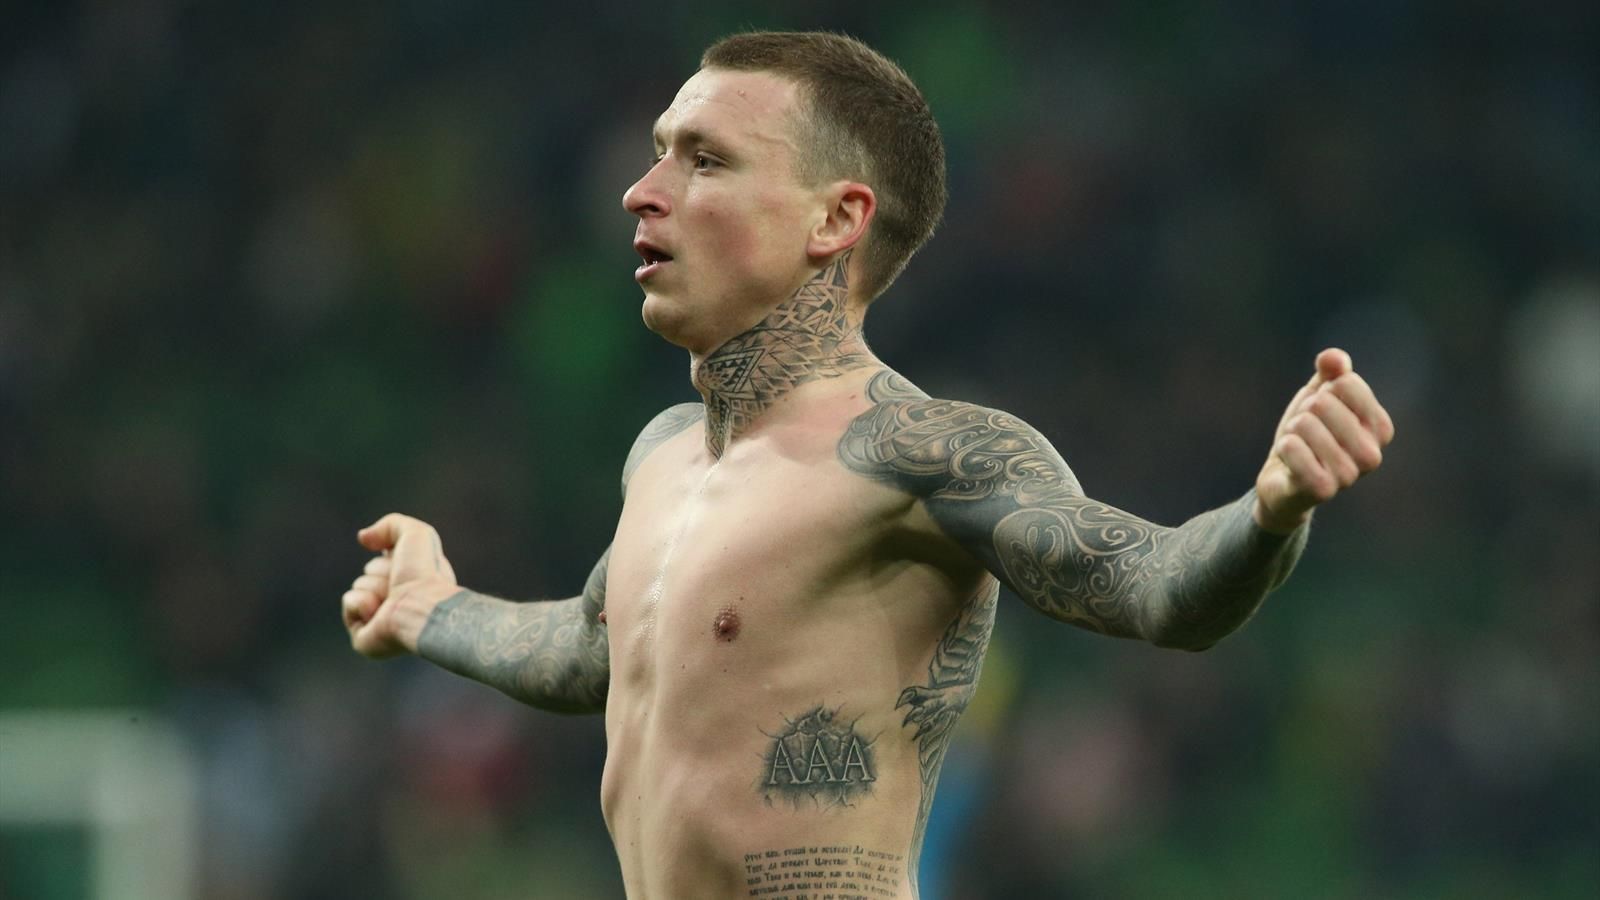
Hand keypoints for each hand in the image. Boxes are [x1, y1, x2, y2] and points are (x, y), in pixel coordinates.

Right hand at [342, 513, 460, 657]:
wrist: (421, 606)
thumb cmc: (424, 572)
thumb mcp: (415, 533)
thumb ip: (391, 524)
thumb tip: (363, 538)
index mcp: (412, 582)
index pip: (385, 561)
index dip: (393, 557)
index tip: (413, 566)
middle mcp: (397, 602)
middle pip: (368, 571)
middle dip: (381, 572)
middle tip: (401, 584)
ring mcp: (381, 621)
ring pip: (358, 586)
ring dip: (374, 586)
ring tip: (393, 599)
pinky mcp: (364, 637)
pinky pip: (349, 604)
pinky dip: (361, 603)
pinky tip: (380, 613)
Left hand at [1254, 348, 1395, 532]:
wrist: (1284, 481)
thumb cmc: (1308, 435)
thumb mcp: (1318, 397)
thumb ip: (1330, 372)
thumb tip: (1333, 358)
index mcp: (1380, 428)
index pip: (1346, 383)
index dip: (1322, 391)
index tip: (1321, 412)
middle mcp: (1372, 454)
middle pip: (1323, 403)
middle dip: (1303, 412)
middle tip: (1305, 434)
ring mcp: (1349, 475)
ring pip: (1305, 424)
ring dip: (1291, 431)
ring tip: (1296, 446)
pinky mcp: (1323, 490)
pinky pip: (1293, 450)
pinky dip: (1284, 446)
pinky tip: (1287, 457)